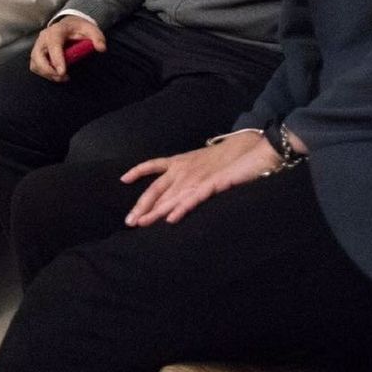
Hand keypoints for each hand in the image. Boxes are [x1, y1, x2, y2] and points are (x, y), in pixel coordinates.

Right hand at [29, 16, 107, 81]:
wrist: (69, 25)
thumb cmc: (79, 28)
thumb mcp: (90, 29)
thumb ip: (97, 37)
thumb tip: (101, 49)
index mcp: (56, 31)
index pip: (53, 45)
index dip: (56, 59)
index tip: (63, 72)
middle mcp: (43, 38)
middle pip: (38, 56)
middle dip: (48, 70)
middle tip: (63, 77)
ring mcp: (38, 46)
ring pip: (35, 64)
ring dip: (46, 74)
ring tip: (61, 77)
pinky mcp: (37, 53)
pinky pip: (35, 67)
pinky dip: (44, 73)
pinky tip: (56, 74)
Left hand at [121, 132, 277, 226]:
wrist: (249, 148)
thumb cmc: (227, 156)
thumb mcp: (199, 161)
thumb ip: (186, 172)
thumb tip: (176, 186)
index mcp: (179, 162)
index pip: (152, 167)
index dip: (137, 174)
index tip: (123, 181)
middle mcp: (182, 170)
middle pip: (156, 189)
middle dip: (142, 207)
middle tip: (129, 222)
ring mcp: (195, 177)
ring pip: (170, 197)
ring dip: (155, 212)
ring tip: (142, 223)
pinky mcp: (211, 184)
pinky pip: (193, 199)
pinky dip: (181, 209)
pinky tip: (171, 220)